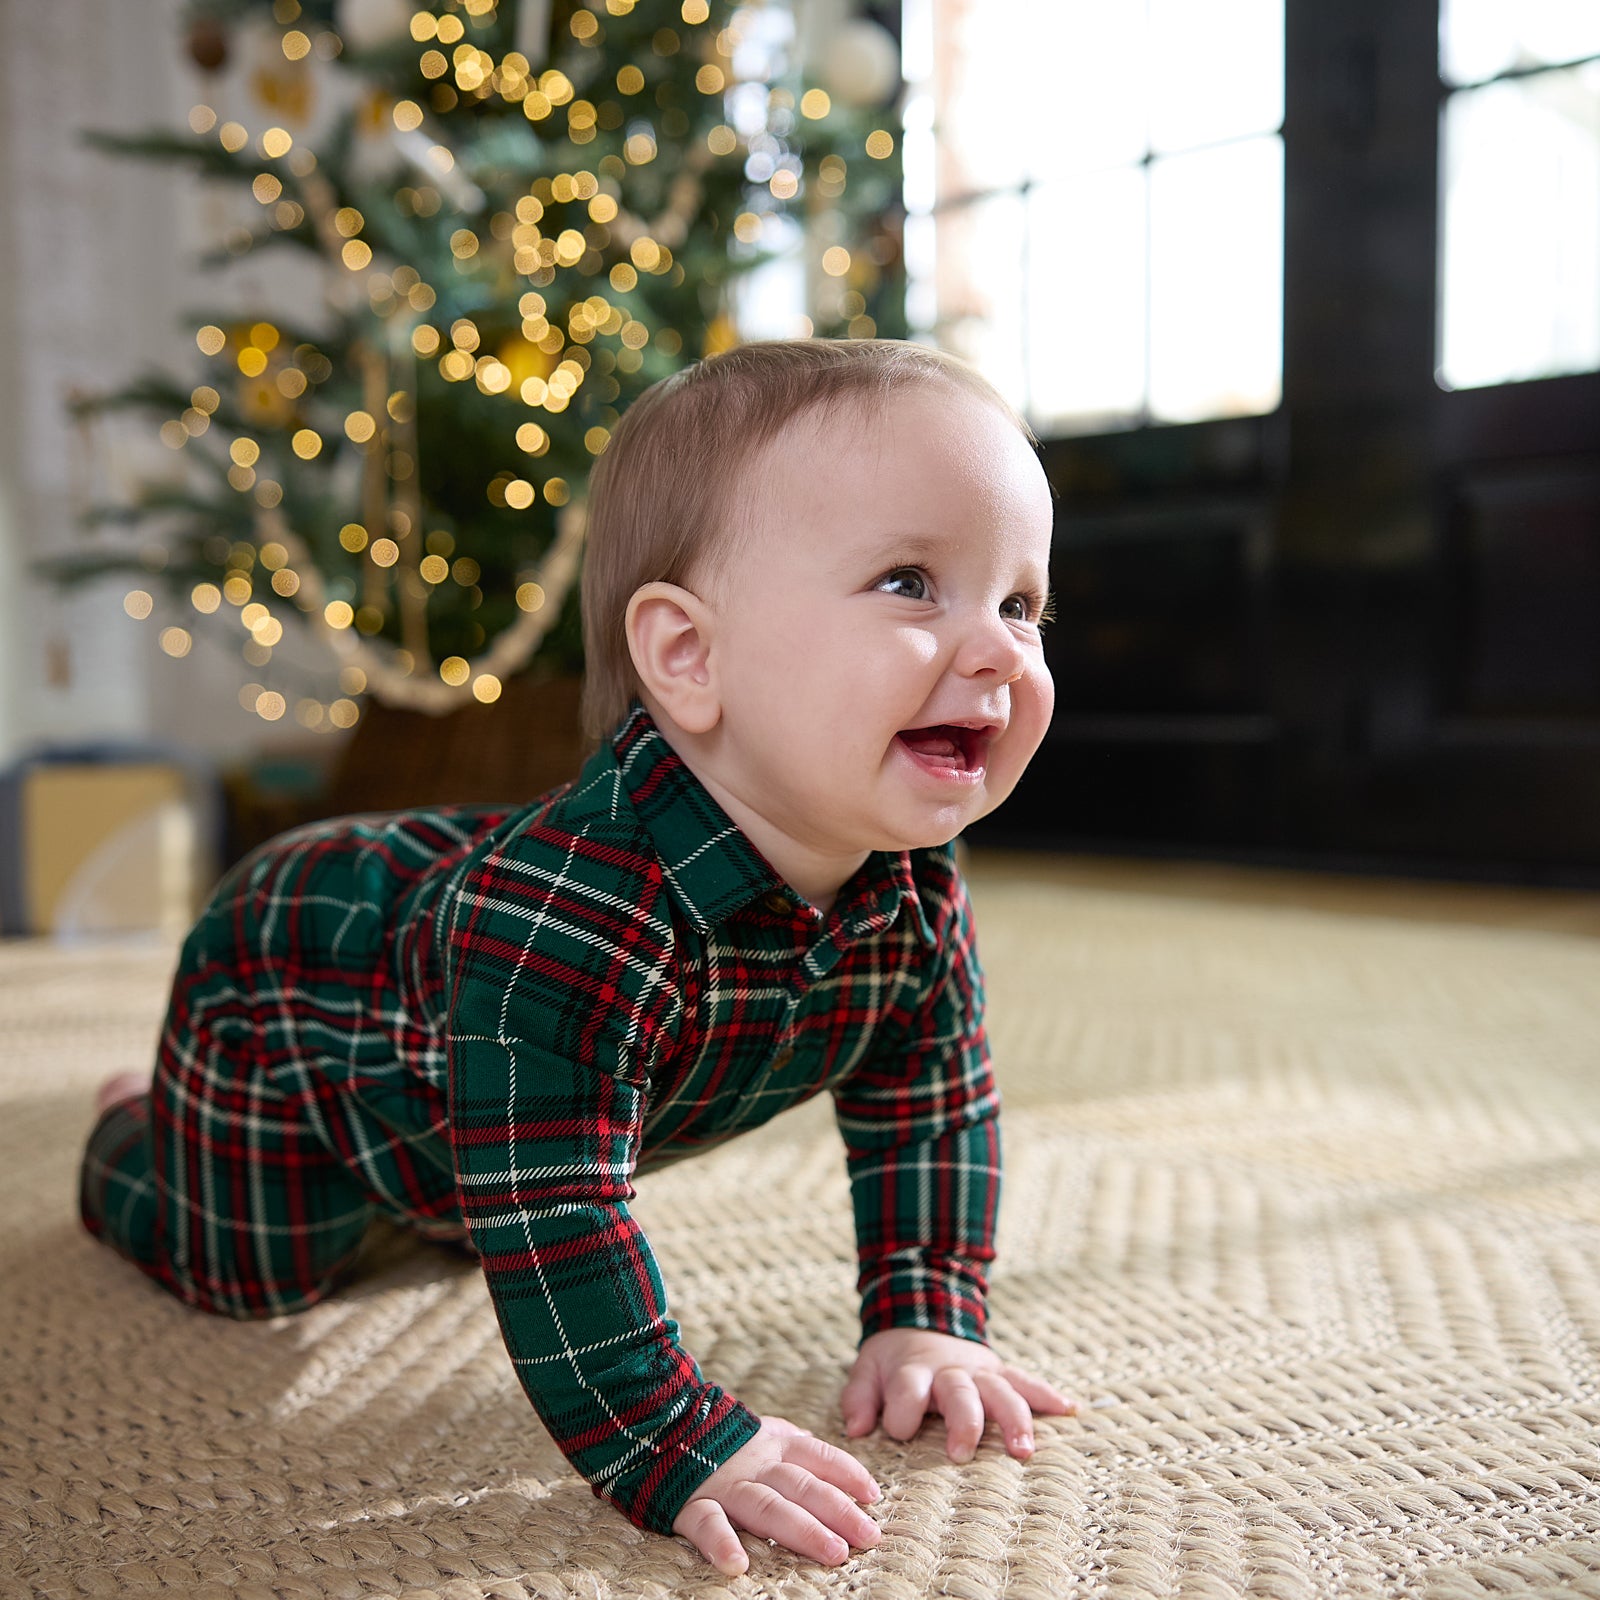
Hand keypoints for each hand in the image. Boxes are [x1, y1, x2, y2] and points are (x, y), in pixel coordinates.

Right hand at [672, 1415, 881, 1576]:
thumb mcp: (752, 1430)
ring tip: (833, 1552)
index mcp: (769, 1445)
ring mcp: (722, 1484)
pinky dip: (721, 1543)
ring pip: (767, 1506)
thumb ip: (783, 1437)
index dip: (846, 1472)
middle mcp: (752, 1464)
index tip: (873, 1494)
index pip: (815, 1456)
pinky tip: (739, 1566)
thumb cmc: (710, 1437)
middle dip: (838, 1510)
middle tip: (869, 1535)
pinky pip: (706, 1524)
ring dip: (802, 1530)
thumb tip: (812, 1442)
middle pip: (802, 1486)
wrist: (650, 1423)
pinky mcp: (688, 1504)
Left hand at [840, 1328, 1073, 1462]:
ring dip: (1013, 1419)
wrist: (921, 1317)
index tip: (897, 1431)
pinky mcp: (999, 1372)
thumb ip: (858, 1397)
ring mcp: (978, 1371)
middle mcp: (949, 1371)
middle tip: (960, 1454)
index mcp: (913, 1370)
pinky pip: (1026, 1381)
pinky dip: (1047, 1395)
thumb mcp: (866, 1369)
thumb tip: (858, 1430)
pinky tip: (1069, 1410)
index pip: (907, 1391)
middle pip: (959, 1393)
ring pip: (1000, 1392)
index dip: (900, 1414)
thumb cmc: (892, 1361)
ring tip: (1024, 1451)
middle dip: (962, 1423)